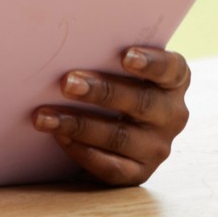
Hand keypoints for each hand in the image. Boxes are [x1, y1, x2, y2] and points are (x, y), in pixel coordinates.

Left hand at [32, 46, 191, 185]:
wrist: (108, 127)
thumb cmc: (109, 80)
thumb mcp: (115, 66)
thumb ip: (104, 54)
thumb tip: (62, 44)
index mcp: (172, 81)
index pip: (170, 69)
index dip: (151, 62)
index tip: (125, 56)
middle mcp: (171, 114)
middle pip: (141, 103)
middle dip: (101, 92)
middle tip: (67, 83)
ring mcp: (157, 147)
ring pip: (121, 137)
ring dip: (79, 125)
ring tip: (45, 116)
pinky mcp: (139, 172)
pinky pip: (112, 167)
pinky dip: (83, 153)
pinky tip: (60, 138)